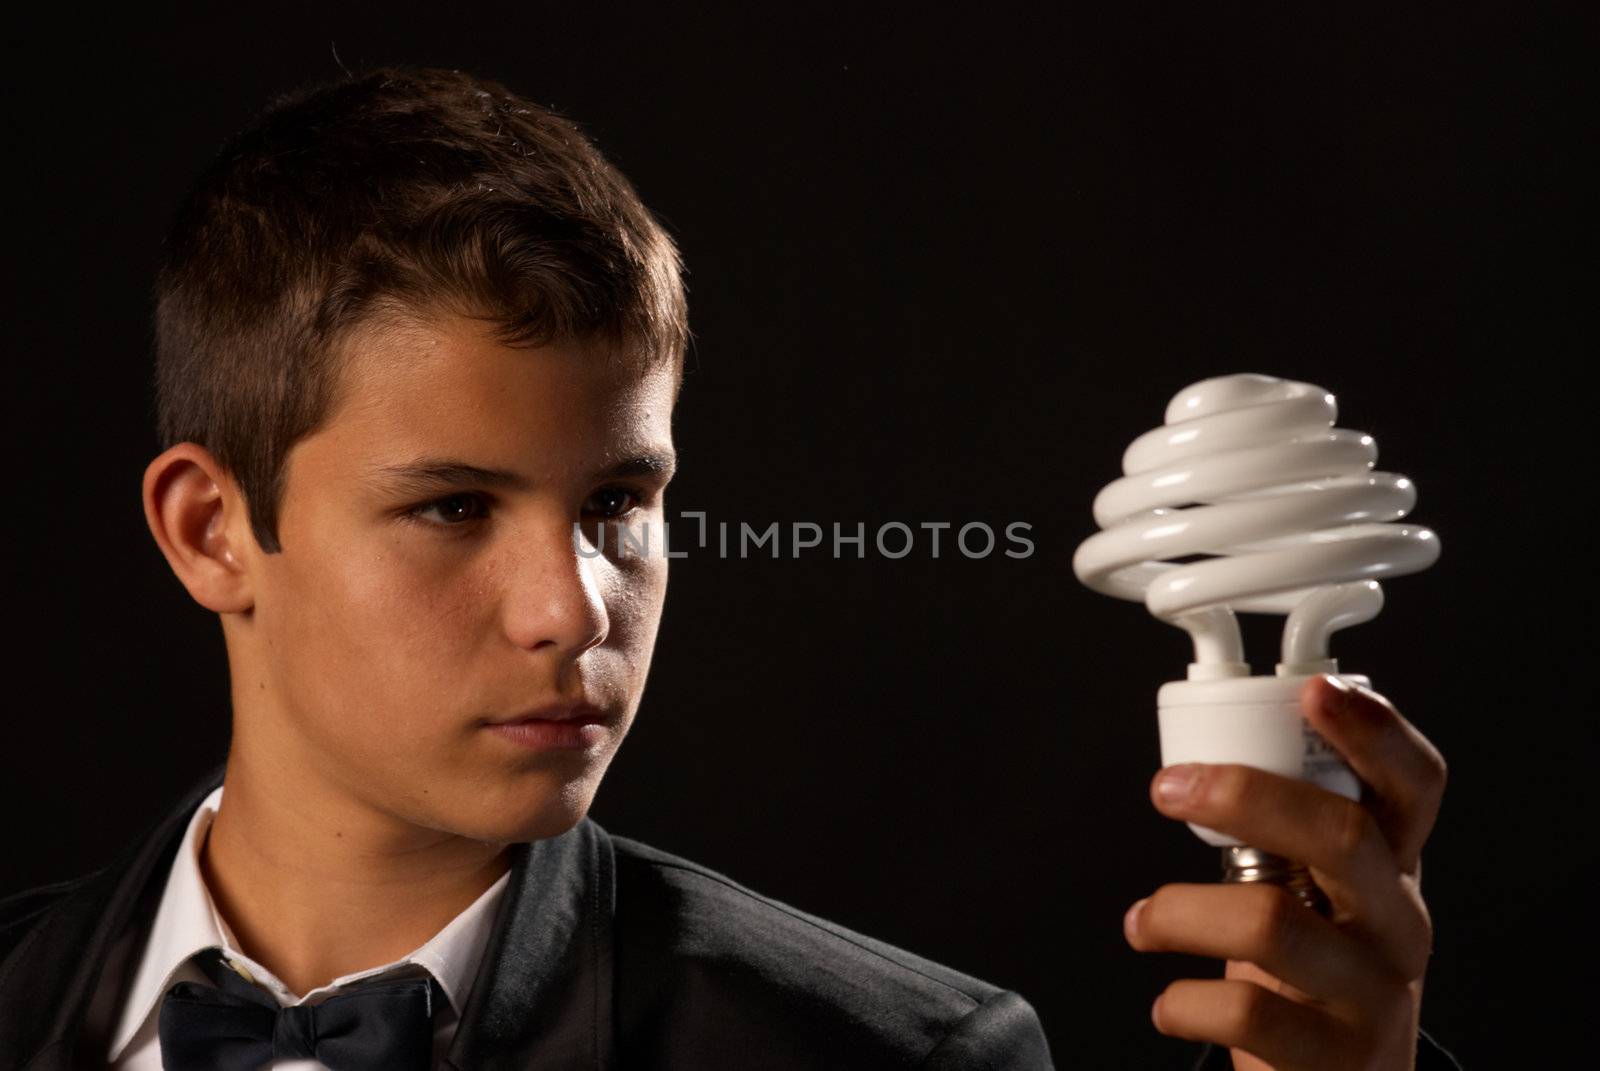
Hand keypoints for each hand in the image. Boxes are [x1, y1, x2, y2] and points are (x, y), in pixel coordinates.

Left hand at [1122, 675, 1445, 1069]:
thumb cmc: (1307, 974)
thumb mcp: (1315, 897)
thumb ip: (1282, 835)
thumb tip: (1199, 760)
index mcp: (1391, 868)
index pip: (1414, 788)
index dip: (1376, 733)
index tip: (1317, 691)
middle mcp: (1398, 924)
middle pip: (1343, 836)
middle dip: (1246, 796)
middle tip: (1168, 787)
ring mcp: (1375, 994)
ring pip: (1273, 923)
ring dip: (1179, 912)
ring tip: (1142, 922)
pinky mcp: (1336, 1059)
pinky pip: (1246, 1013)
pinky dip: (1184, 1001)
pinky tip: (1169, 1000)